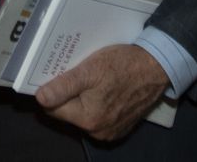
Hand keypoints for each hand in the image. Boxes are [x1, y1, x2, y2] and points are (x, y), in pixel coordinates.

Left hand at [37, 44, 169, 140]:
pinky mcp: (121, 126)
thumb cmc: (123, 66)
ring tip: (89, 77)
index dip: (51, 89)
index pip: (53, 108)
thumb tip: (40, 98)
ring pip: (83, 113)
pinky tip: (103, 86)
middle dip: (68, 93)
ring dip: (82, 97)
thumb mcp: (90, 70)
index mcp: (88, 119)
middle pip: (68, 111)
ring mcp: (111, 131)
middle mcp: (98, 131)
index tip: (56, 73)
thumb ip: (64, 86)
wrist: (156, 67)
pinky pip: (98, 115)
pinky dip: (97, 102)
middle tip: (74, 72)